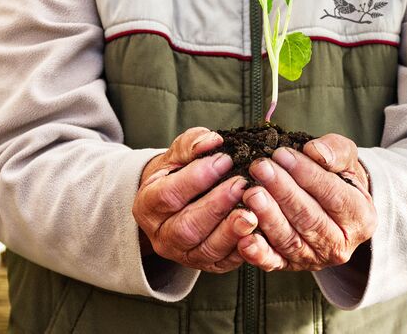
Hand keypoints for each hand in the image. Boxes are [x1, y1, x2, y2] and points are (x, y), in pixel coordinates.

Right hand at [132, 127, 258, 272]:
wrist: (176, 202)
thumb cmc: (177, 174)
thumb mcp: (177, 155)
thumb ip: (192, 145)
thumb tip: (213, 140)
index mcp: (148, 205)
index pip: (168, 194)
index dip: (196, 178)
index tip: (224, 160)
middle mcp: (162, 235)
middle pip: (187, 227)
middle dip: (217, 206)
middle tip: (242, 185)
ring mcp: (183, 254)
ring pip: (206, 249)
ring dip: (231, 231)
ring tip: (253, 212)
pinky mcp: (207, 265)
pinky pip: (225, 262)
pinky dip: (244, 249)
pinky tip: (258, 231)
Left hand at [237, 134, 375, 270]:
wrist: (333, 203)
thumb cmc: (337, 176)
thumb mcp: (345, 158)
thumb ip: (335, 151)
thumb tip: (316, 152)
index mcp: (361, 217)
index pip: (333, 195)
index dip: (306, 174)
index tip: (282, 154)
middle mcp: (341, 244)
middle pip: (309, 219)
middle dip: (283, 192)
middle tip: (261, 168)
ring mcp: (315, 258)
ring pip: (290, 240)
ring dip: (268, 217)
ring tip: (251, 193)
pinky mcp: (291, 265)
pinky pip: (273, 262)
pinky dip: (258, 253)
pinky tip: (244, 238)